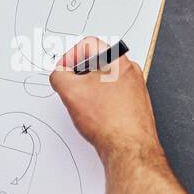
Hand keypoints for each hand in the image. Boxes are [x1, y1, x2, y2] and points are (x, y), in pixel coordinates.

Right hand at [50, 38, 158, 159]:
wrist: (129, 148)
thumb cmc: (109, 121)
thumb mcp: (71, 92)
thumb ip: (59, 76)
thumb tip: (58, 74)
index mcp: (117, 60)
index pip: (88, 44)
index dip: (69, 56)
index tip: (62, 71)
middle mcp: (130, 71)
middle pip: (97, 61)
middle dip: (79, 73)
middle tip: (70, 87)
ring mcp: (135, 87)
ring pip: (105, 79)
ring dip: (89, 88)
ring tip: (83, 105)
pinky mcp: (135, 104)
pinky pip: (113, 94)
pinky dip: (101, 101)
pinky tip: (96, 116)